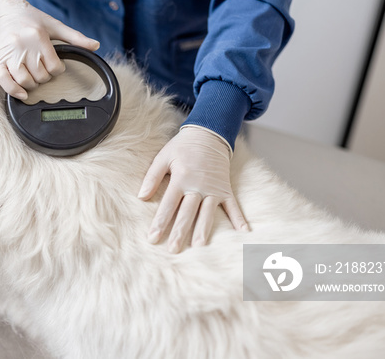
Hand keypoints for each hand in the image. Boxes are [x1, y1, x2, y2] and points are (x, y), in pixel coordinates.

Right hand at [0, 0, 99, 98]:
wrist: (2, 9)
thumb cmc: (30, 18)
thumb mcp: (54, 24)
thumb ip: (75, 37)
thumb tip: (96, 46)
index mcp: (38, 37)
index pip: (54, 67)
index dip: (57, 69)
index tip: (54, 65)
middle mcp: (23, 46)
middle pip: (40, 76)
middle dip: (45, 76)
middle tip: (43, 69)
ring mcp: (9, 54)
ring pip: (25, 81)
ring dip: (32, 84)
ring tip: (33, 77)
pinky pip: (4, 81)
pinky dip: (14, 90)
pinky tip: (22, 94)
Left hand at [138, 125, 248, 252]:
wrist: (208, 134)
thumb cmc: (183, 147)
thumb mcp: (164, 157)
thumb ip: (152, 177)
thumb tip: (141, 196)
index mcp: (181, 179)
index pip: (168, 205)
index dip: (160, 222)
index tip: (153, 238)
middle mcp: (197, 186)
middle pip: (187, 213)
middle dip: (179, 232)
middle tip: (173, 249)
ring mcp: (213, 189)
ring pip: (207, 213)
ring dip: (203, 229)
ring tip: (198, 246)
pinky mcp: (225, 188)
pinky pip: (233, 206)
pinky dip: (239, 218)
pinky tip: (243, 232)